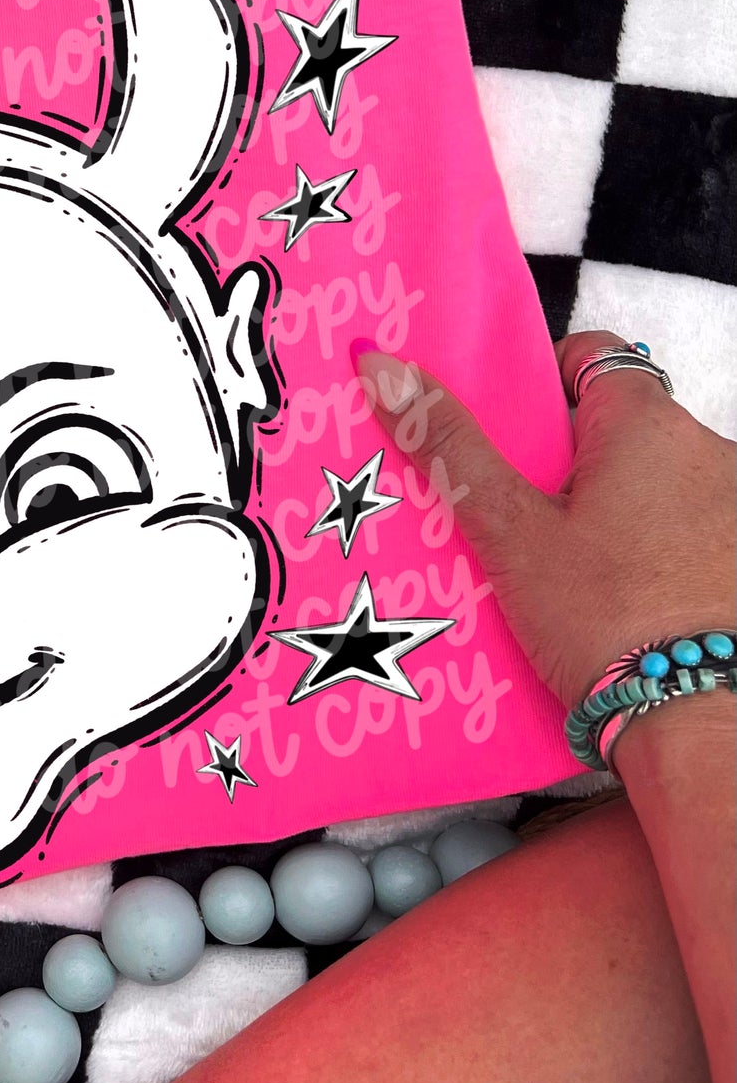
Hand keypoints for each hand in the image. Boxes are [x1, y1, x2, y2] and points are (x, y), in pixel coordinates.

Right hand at [355, 332, 735, 709]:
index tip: (502, 434)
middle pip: (615, 428)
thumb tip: (380, 362)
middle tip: (510, 512)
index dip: (537, 383)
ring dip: (605, 510)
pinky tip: (609, 603)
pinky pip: (679, 533)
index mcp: (648, 424)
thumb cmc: (605, 617)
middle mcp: (709, 452)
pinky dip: (644, 552)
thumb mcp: (509, 530)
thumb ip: (448, 444)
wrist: (700, 726)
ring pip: (647, 486)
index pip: (589, 357)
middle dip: (561, 463)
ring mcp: (734, 511)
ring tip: (555, 570)